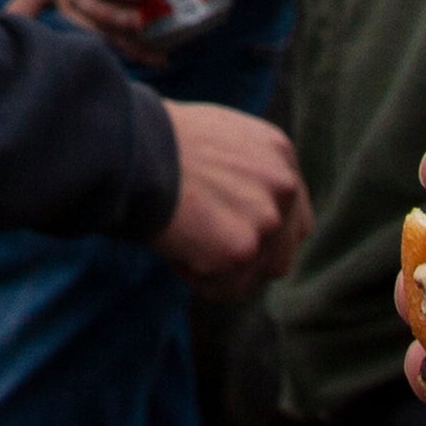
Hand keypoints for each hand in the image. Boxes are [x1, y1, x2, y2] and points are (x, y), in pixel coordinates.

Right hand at [151, 101, 304, 285]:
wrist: (132, 147)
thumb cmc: (158, 142)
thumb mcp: (220, 137)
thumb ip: (247, 172)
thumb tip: (244, 209)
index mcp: (280, 154)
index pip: (293, 216)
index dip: (261, 232)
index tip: (230, 233)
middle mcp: (284, 186)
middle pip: (282, 250)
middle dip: (247, 255)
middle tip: (203, 240)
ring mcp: (267, 219)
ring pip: (255, 273)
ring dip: (221, 268)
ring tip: (183, 235)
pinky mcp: (242, 250)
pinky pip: (225, 289)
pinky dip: (197, 278)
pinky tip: (174, 244)